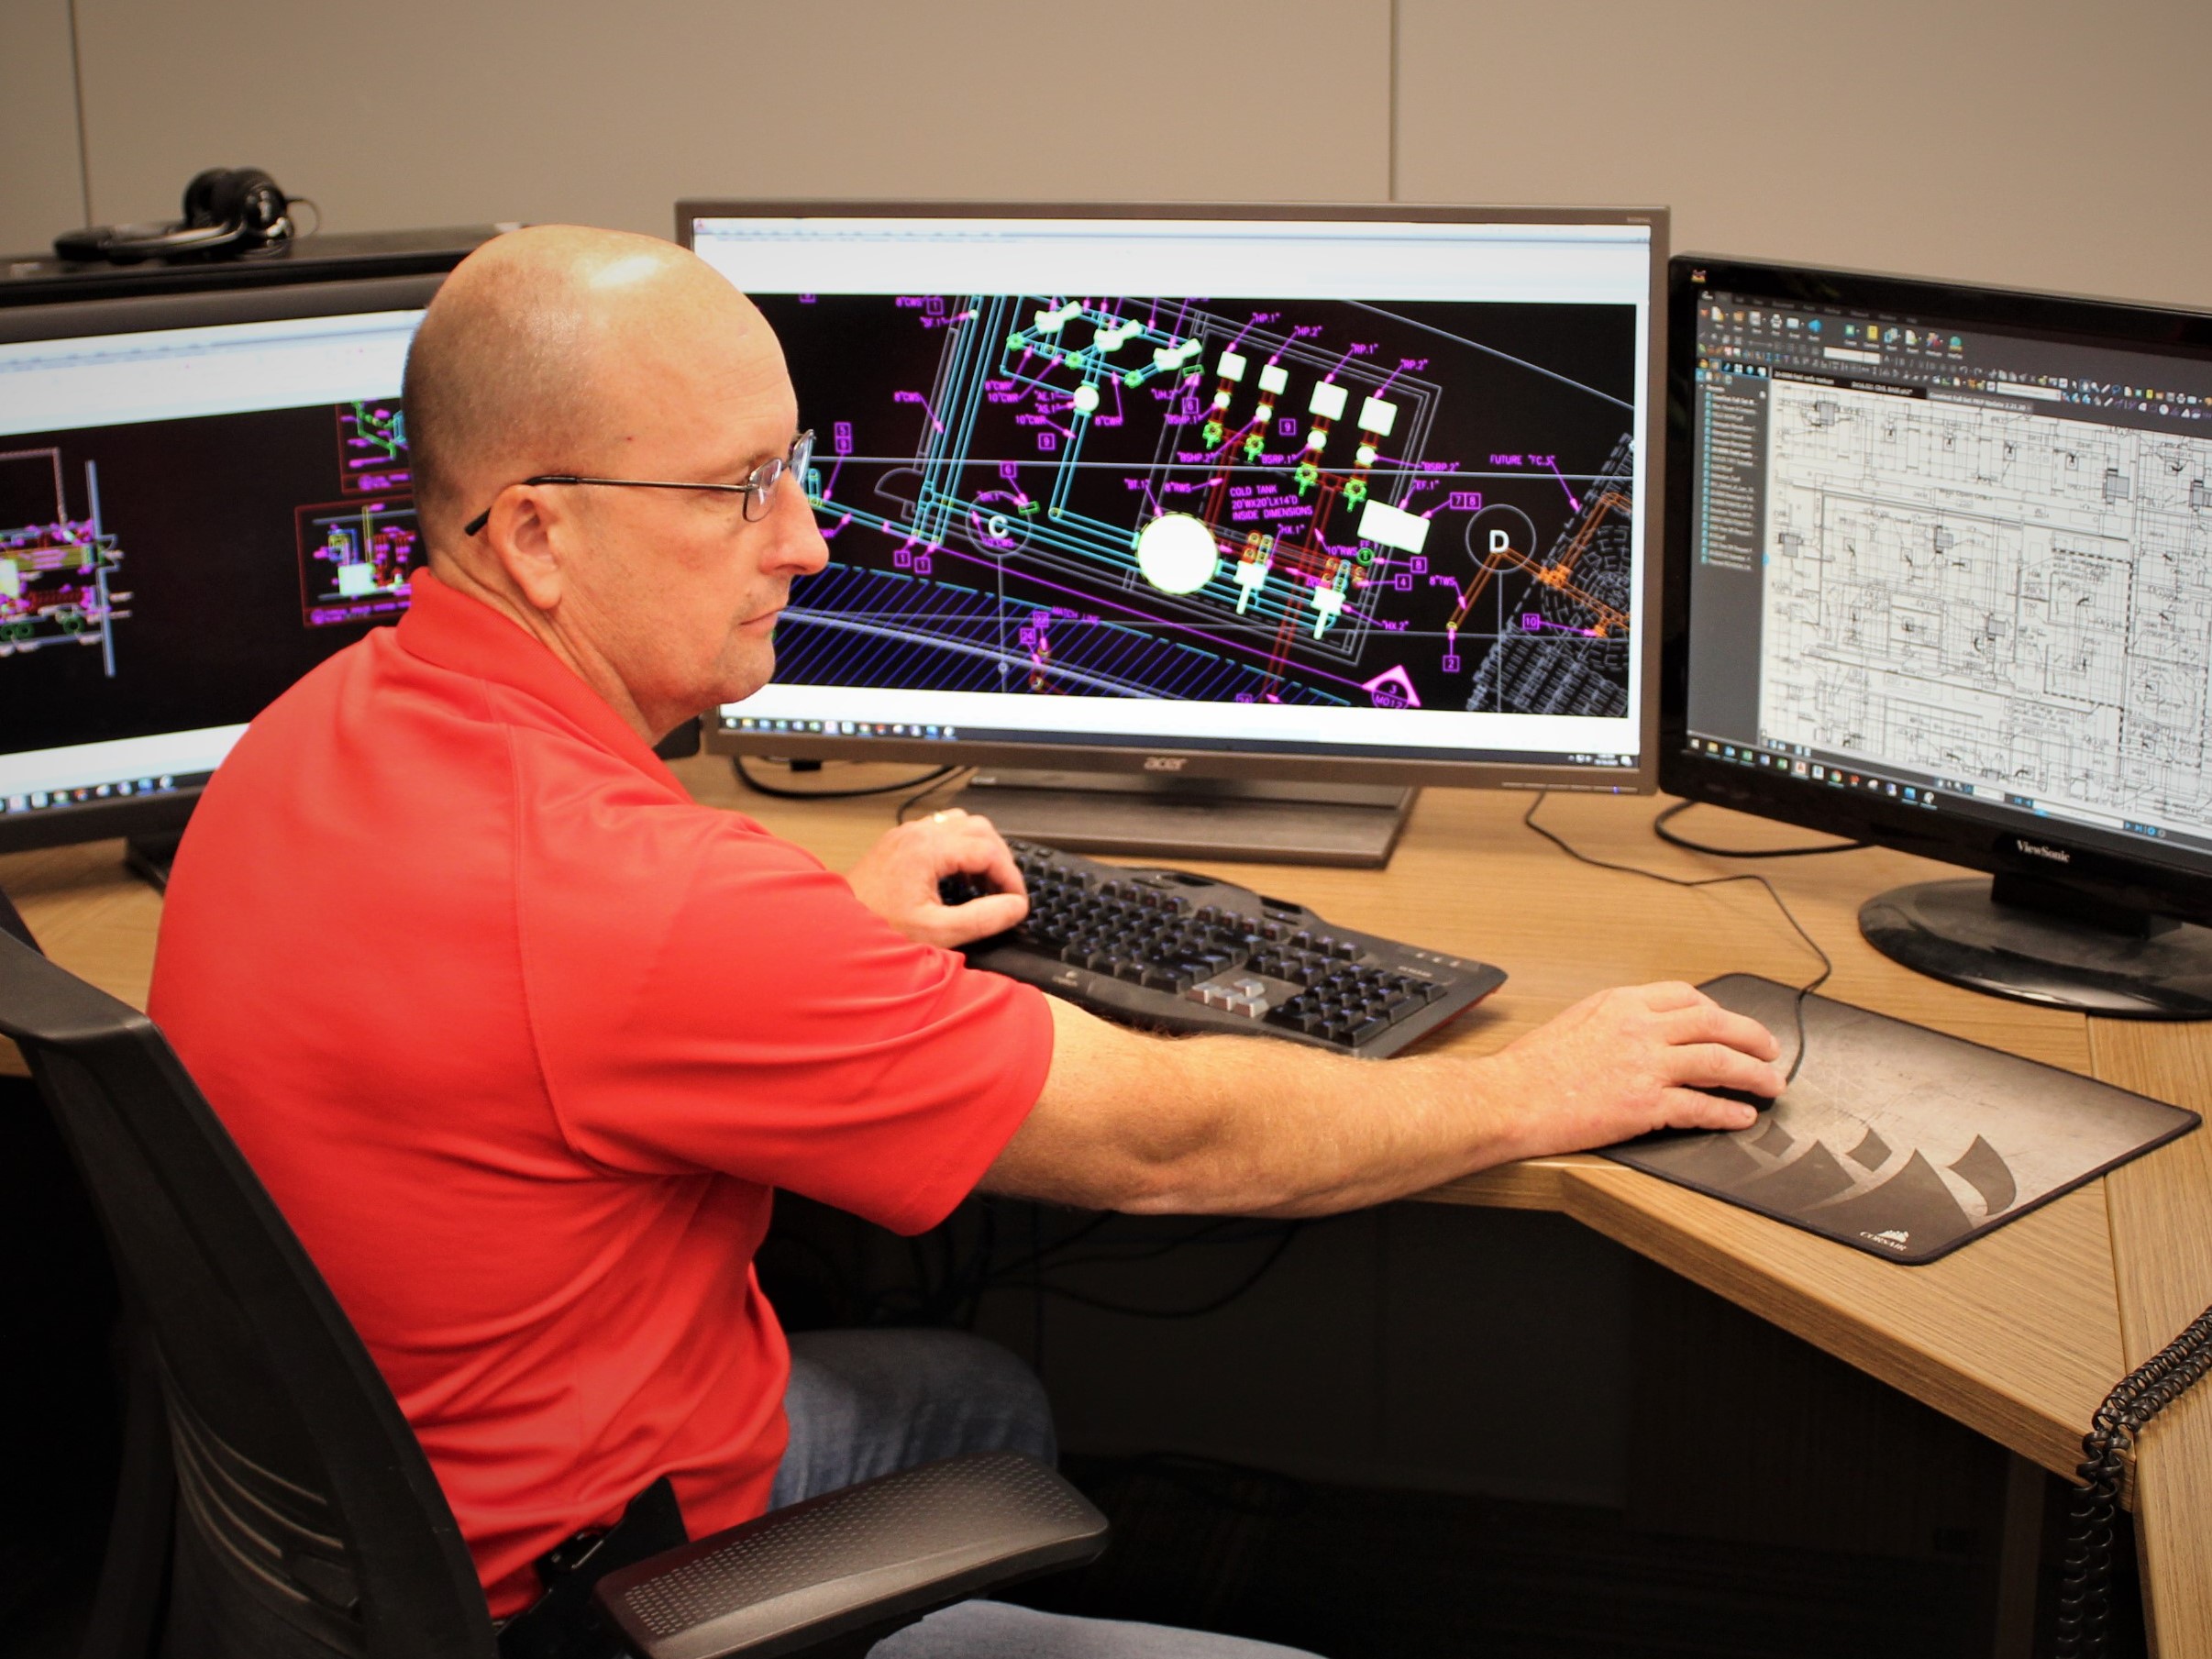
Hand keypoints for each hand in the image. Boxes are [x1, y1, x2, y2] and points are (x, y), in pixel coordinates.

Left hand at [846, 808, 1028, 947]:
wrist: (834, 930)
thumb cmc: (877, 928)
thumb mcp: (938, 932)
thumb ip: (983, 918)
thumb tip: (1015, 907)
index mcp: (927, 849)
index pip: (988, 850)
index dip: (1010, 876)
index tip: (1017, 901)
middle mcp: (916, 833)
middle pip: (980, 828)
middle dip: (1000, 859)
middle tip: (1006, 890)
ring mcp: (906, 834)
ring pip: (962, 823)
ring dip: (981, 848)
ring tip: (985, 882)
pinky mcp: (899, 842)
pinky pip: (941, 830)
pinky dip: (960, 847)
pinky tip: (958, 876)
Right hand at [1478, 981, 1784, 1160]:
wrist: (1510, 1098)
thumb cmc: (1530, 1067)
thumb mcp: (1574, 1022)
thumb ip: (1613, 1021)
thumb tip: (1639, 1031)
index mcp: (1621, 1004)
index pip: (1685, 996)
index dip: (1716, 1008)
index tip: (1728, 1022)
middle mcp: (1639, 1028)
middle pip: (1714, 1023)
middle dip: (1751, 1035)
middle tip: (1770, 1049)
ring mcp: (1646, 1065)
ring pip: (1719, 1062)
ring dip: (1754, 1074)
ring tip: (1771, 1084)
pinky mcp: (1646, 1104)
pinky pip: (1701, 1106)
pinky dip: (1727, 1112)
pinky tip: (1741, 1117)